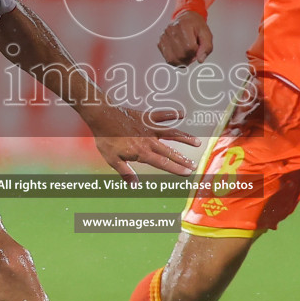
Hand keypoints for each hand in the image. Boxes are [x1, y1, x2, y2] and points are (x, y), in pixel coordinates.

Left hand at [86, 105, 200, 182]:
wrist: (102, 116)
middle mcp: (149, 141)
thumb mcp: (112, 159)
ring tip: (197, 143)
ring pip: (171, 133)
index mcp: (142, 152)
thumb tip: (135, 186)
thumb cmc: (105, 138)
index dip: (176, 169)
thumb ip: (125, 172)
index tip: (188, 173)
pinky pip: (162, 115)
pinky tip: (182, 114)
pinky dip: (172, 114)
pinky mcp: (146, 116)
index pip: (162, 163)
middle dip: (183, 159)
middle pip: (170, 151)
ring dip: (185, 138)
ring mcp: (149, 127)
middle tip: (195, 165)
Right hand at [158, 11, 213, 66]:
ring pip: (173, 59)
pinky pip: (168, 59)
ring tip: (187, 54)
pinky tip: (180, 55)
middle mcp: (171, 30)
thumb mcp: (207, 34)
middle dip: (190, 57)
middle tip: (193, 52)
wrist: (187, 19)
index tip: (197, 47)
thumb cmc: (196, 26)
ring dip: (182, 61)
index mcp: (184, 25)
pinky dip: (176, 61)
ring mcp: (164, 36)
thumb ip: (207, 47)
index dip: (196, 52)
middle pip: (181, 55)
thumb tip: (200, 60)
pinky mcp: (160, 42)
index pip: (190, 48)